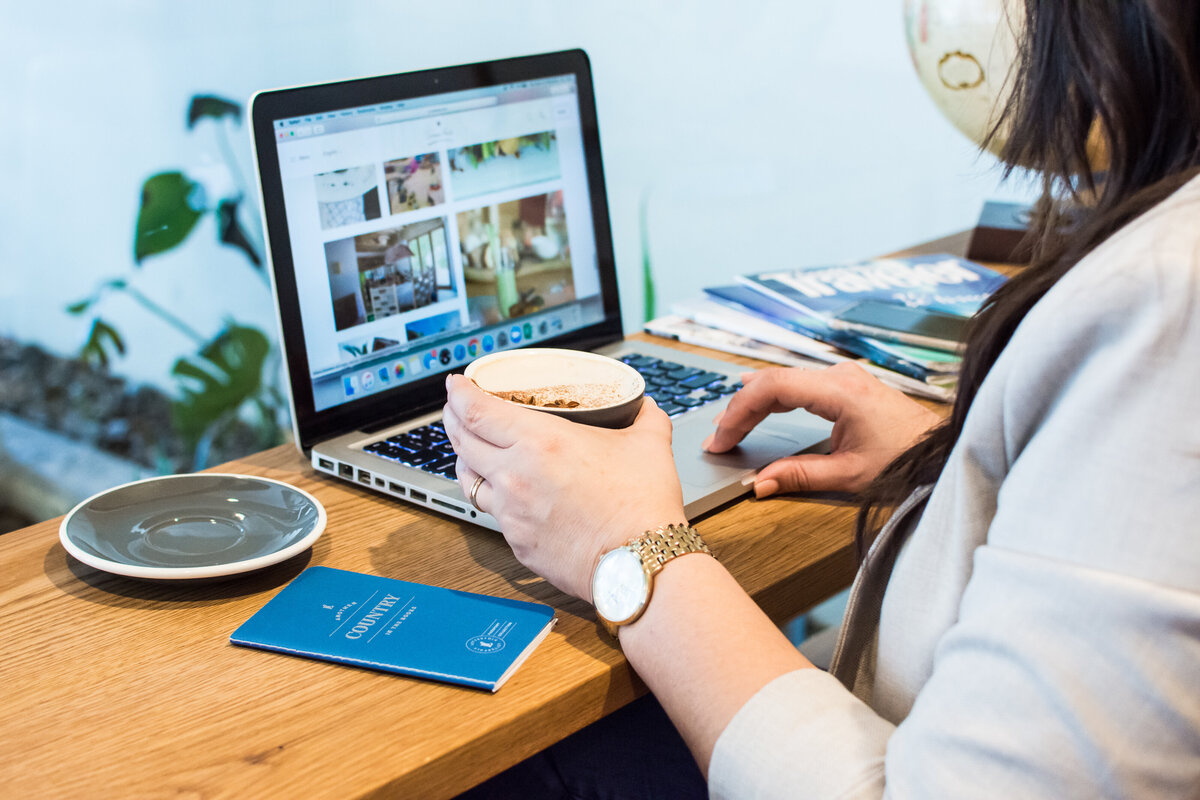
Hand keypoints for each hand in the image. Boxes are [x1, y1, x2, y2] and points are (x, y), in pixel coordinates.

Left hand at [442, 374, 686, 600]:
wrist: (639, 565)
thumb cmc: (641, 506)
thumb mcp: (649, 445)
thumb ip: (645, 417)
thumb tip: (645, 406)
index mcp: (541, 442)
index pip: (478, 412)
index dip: (459, 394)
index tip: (456, 385)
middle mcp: (516, 476)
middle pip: (462, 442)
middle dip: (454, 420)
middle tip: (456, 409)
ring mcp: (512, 513)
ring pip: (469, 481)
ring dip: (465, 460)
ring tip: (472, 451)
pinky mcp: (517, 544)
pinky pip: (495, 515)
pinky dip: (494, 498)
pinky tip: (505, 495)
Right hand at [703, 363, 941, 496]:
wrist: (943, 453)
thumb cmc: (907, 461)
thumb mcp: (850, 476)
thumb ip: (800, 476)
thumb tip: (759, 484)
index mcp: (840, 391)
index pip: (771, 388)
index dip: (739, 413)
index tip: (722, 440)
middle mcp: (840, 376)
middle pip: (773, 380)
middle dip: (740, 409)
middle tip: (718, 439)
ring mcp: (844, 377)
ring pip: (783, 379)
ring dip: (754, 401)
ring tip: (729, 424)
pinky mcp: (847, 385)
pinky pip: (798, 383)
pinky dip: (772, 397)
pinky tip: (757, 403)